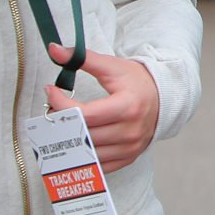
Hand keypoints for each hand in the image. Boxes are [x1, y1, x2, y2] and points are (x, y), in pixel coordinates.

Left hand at [46, 44, 160, 170]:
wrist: (162, 97)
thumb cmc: (136, 82)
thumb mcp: (112, 66)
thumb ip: (82, 58)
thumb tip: (54, 49)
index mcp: (127, 107)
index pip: (85, 114)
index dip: (61, 104)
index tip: (51, 92)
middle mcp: (130, 131)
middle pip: (84, 135)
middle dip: (62, 123)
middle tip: (53, 111)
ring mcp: (130, 147)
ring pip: (88, 153)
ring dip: (69, 142)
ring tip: (62, 126)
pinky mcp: (128, 157)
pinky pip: (99, 166)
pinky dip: (83, 157)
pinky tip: (75, 143)